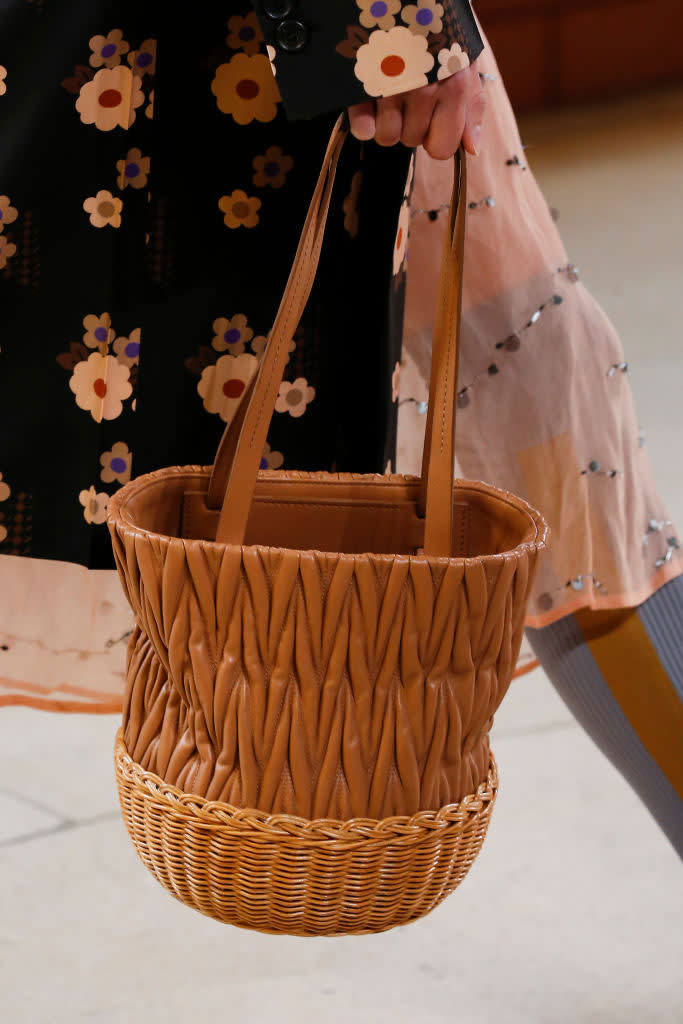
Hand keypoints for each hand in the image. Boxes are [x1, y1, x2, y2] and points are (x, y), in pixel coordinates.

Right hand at [347, 63, 484, 159]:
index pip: (442, 148)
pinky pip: (362, 128)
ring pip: (386, 137)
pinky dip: (362, 120)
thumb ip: (471, 106)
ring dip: (384, 121)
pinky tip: (368, 99)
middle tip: (406, 95)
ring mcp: (391, 86)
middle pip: (410, 141)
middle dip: (408, 124)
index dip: (433, 137)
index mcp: (453, 87)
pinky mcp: (362, 82)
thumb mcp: (463, 60)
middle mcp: (424, 88)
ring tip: (388, 92)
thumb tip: (472, 148)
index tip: (429, 119)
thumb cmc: (436, 28)